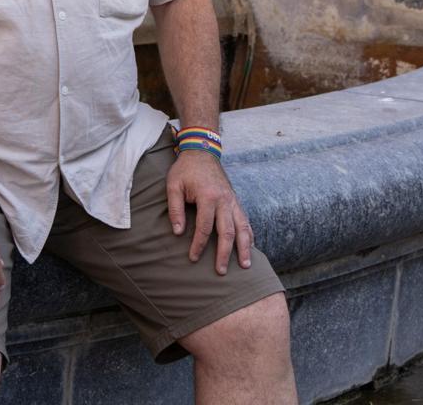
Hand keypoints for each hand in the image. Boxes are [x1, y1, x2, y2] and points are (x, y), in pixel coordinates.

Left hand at [166, 151, 253, 275]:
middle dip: (224, 253)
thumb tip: (177, 233)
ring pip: (242, 228)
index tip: (193, 258)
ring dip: (243, 248)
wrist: (202, 151)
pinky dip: (249, 235)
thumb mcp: (173, 185)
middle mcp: (224, 200)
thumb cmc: (185, 170)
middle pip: (227, 232)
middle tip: (221, 271)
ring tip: (245, 266)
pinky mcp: (236, 201)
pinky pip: (246, 221)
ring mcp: (233, 201)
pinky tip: (249, 247)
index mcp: (208, 197)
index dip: (198, 244)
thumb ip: (175, 209)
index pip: (204, 227)